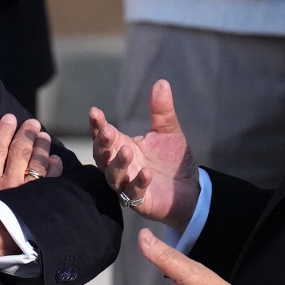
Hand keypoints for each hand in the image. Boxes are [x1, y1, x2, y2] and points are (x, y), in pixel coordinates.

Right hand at [0, 113, 62, 193]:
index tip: (9, 118)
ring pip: (37, 163)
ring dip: (42, 146)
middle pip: (19, 152)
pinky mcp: (43, 200)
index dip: (3, 132)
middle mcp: (9, 186)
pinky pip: (52, 178)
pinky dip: (54, 166)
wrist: (1, 254)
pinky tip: (55, 159)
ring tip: (44, 136)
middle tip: (32, 124)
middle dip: (26, 134)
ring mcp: (27, 193)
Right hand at [89, 80, 199, 231]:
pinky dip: (138, 183)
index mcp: (122, 146)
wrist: (190, 189)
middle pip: (102, 156)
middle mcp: (120, 166)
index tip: (94, 111)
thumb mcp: (168, 132)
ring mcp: (128, 185)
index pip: (104, 135)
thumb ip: (162, 111)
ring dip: (117, 163)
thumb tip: (162, 82)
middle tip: (108, 131)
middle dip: (102, 144)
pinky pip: (135, 194)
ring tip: (127, 151)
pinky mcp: (141, 202)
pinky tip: (147, 172)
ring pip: (113, 176)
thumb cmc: (172, 160)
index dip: (97, 125)